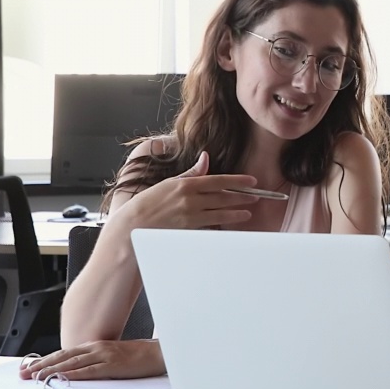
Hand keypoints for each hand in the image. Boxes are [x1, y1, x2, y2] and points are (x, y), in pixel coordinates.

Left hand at [18, 340, 164, 380]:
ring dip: (51, 369)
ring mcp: (103, 355)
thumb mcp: (111, 356)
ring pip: (71, 362)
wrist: (157, 354)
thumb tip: (76, 372)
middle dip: (41, 365)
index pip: (64, 353)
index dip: (45, 360)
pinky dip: (73, 374)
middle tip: (24, 373)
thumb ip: (95, 361)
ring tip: (35, 377)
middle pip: (63, 356)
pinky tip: (61, 378)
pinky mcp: (111, 366)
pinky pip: (88, 371)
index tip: (30, 367)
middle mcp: (96, 348)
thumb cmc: (137, 357)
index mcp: (95, 346)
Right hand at [115, 151, 260, 229]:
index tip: (251, 181)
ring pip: (220, 213)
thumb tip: (205, 158)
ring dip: (236, 213)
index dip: (237, 181)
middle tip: (256, 197)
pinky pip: (210, 227)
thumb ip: (190, 173)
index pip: (218, 180)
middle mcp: (190, 200)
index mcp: (185, 185)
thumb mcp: (169, 183)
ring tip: (248, 213)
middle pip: (223, 197)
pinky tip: (229, 226)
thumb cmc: (148, 203)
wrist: (133, 225)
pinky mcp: (188, 231)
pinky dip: (221, 226)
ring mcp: (190, 216)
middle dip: (242, 197)